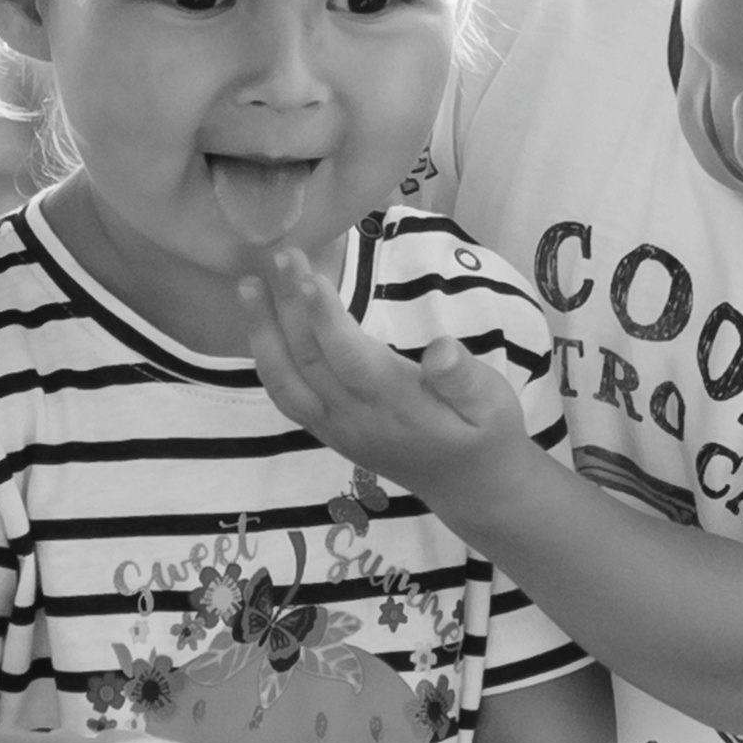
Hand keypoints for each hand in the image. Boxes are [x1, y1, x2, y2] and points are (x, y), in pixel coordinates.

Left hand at [239, 246, 530, 501]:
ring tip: (248, 286)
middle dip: (290, 306)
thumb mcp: (494, 403)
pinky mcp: (329, 432)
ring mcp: (338, 428)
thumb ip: (465, 378)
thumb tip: (441, 348)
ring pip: (287, 381)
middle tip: (281, 256)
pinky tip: (260, 327)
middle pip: (311, 361)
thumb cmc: (485, 433)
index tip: (310, 277)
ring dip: (263, 332)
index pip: (351, 360)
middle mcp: (358, 420)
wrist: (469, 487)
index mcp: (399, 407)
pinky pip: (287, 397)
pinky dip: (267, 360)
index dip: (326, 320)